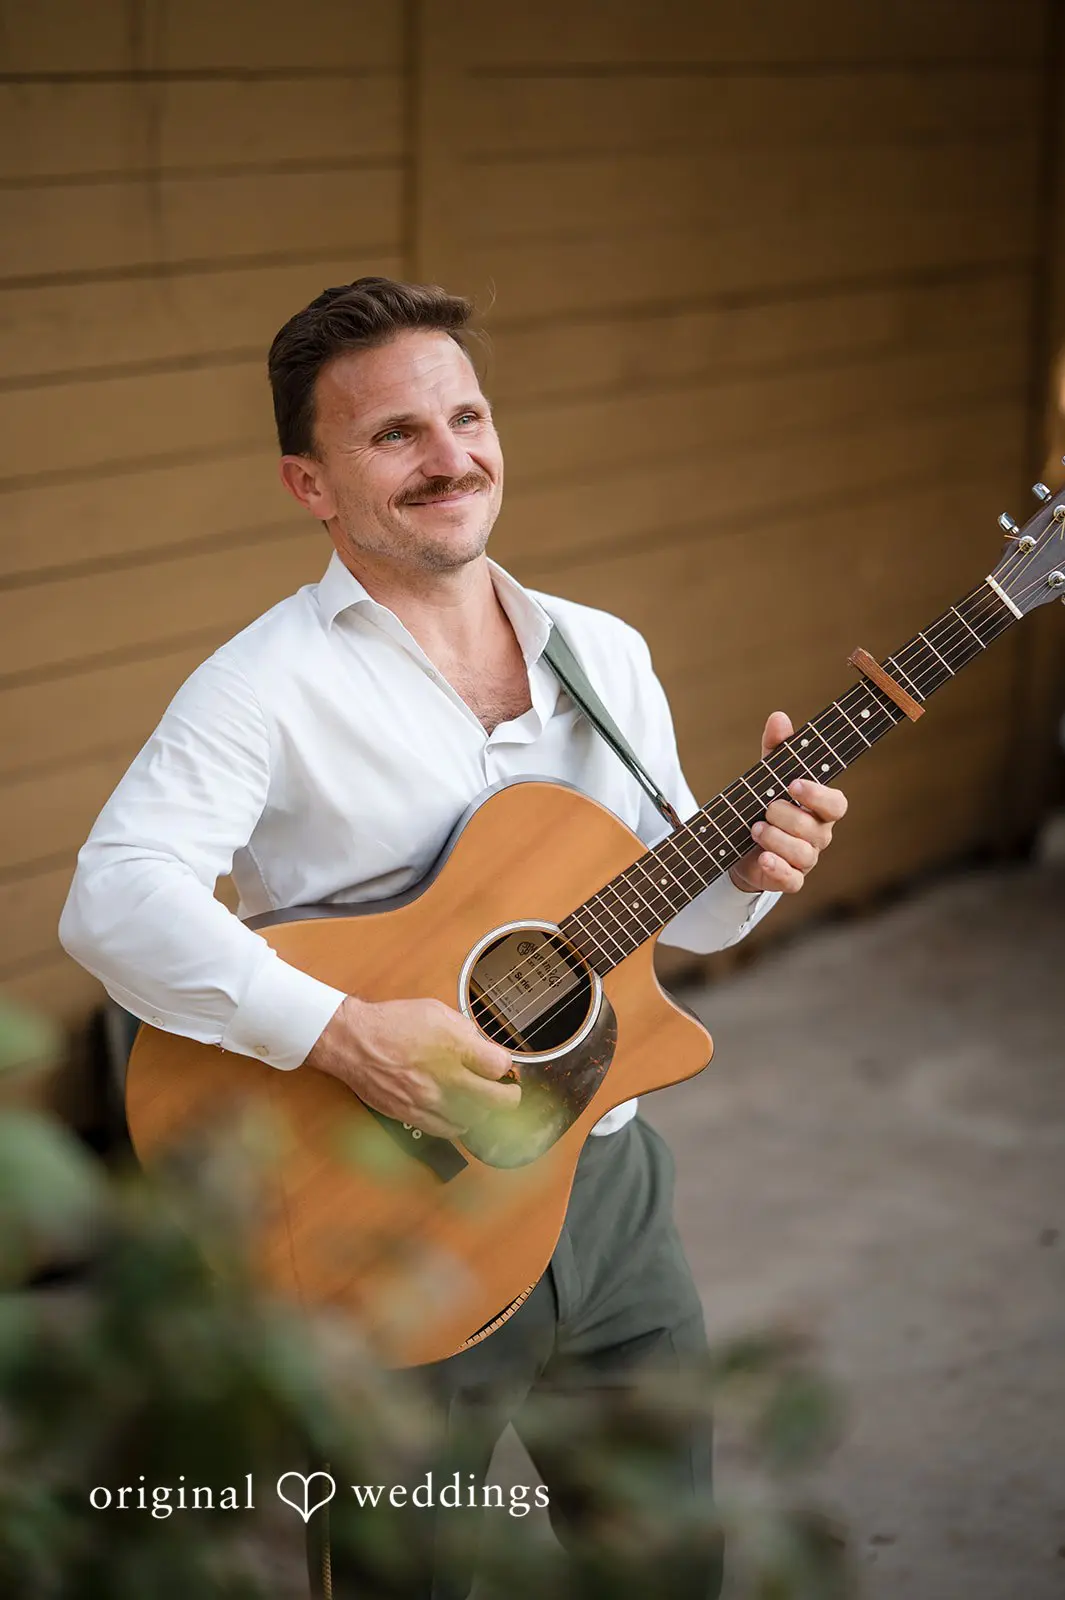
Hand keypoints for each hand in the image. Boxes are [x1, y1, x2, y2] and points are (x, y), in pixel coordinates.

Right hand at [303, 995, 519, 1137]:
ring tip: (478, 1100)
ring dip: (482, 1110)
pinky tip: (457, 1113)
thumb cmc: (392, 1024)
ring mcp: (430, 1100)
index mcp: (454, 1046)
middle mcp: (445, 1076)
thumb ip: (464, 1030)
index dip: (505, 1067)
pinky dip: (459, 1123)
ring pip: (475, 1119)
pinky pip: (449, 1131)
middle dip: (509, 1096)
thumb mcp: (435, 1011)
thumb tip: (481, 1046)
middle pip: (497, 1100)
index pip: (500, 1066)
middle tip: (507, 1092)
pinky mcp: (414, 1115)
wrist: (354, 1042)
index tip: (501, 1067)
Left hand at [729, 711, 847, 893]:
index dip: (818, 795)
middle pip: (816, 829)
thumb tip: (779, 717)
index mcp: (819, 808)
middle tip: (766, 809)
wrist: (738, 845)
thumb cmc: (762, 804)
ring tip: (755, 829)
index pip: (836, 804)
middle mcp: (818, 834)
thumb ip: (775, 749)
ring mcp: (806, 859)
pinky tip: (763, 858)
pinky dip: (778, 869)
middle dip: (788, 816)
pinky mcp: (789, 879)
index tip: (794, 784)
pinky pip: (792, 880)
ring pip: (804, 854)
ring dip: (777, 839)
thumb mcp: (765, 775)